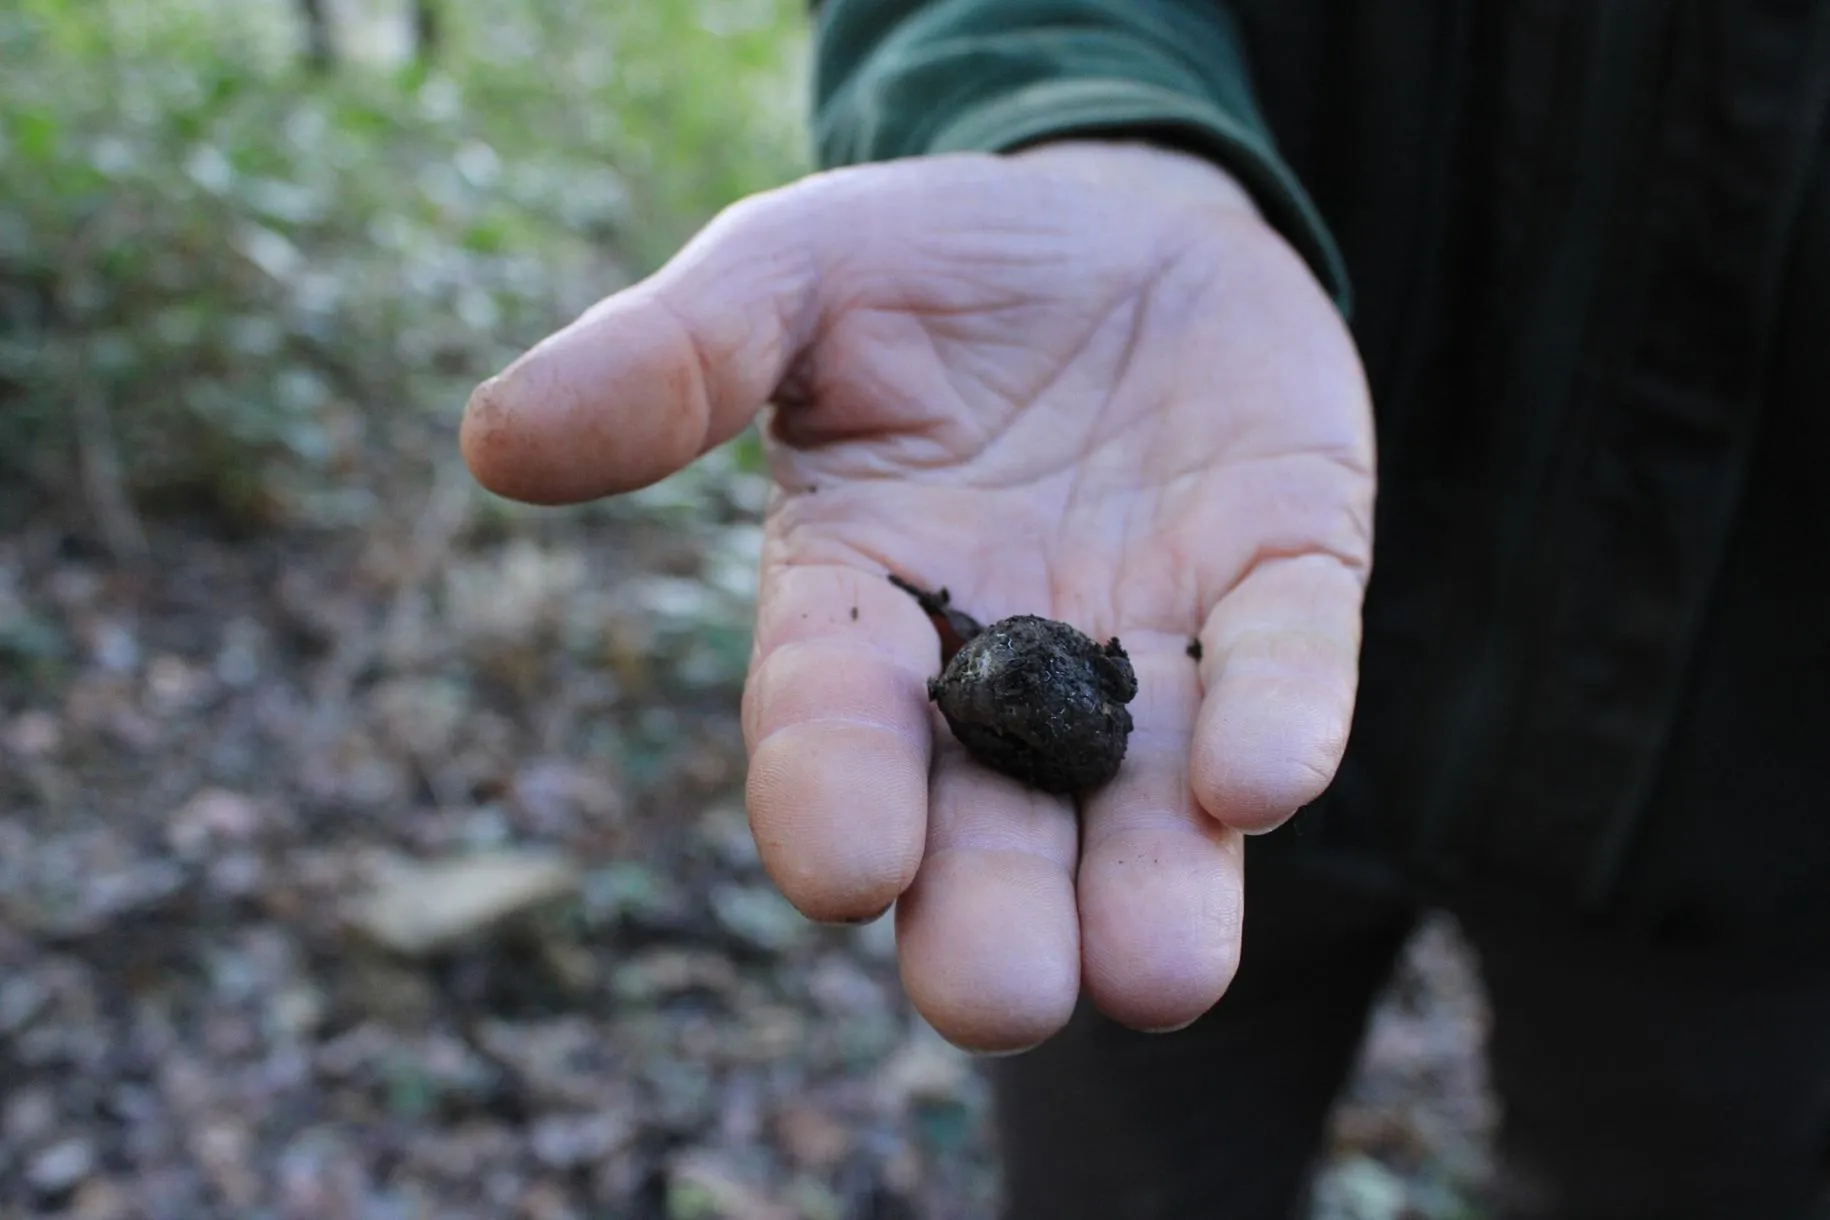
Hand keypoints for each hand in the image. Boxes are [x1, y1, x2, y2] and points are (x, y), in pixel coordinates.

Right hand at [460, 141, 1373, 1051]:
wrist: (1114, 215)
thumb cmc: (924, 263)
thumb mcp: (788, 275)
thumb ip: (669, 358)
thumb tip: (493, 439)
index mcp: (859, 610)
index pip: (832, 730)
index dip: (833, 799)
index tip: (843, 868)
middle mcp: (1000, 668)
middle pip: (990, 833)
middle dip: (993, 920)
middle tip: (996, 991)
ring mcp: (1149, 644)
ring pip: (1146, 813)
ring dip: (1153, 901)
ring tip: (1156, 974)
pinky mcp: (1279, 584)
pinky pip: (1286, 669)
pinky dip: (1280, 724)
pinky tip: (1259, 782)